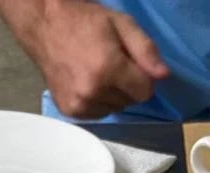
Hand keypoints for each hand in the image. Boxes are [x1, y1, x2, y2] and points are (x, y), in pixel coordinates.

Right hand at [27, 0, 167, 118]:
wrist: (45, 27)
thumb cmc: (85, 21)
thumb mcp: (121, 24)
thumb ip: (145, 49)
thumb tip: (164, 75)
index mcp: (108, 69)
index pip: (145, 92)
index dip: (142, 77)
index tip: (131, 63)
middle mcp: (93, 92)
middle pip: (130, 102)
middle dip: (127, 85)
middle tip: (110, 63)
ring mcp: (80, 105)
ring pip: (115, 109)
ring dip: (112, 95)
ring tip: (97, 72)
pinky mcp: (70, 112)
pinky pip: (98, 114)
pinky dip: (98, 102)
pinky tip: (87, 83)